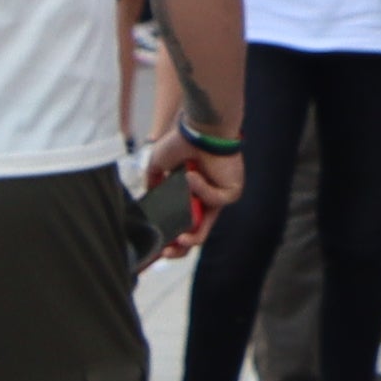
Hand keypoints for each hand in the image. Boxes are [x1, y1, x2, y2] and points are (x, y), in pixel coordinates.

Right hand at [142, 131, 228, 254]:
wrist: (199, 128)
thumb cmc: (181, 142)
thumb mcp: (159, 165)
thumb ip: (154, 182)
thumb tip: (149, 196)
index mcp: (190, 195)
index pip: (182, 224)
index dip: (169, 238)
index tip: (156, 248)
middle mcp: (206, 199)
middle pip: (196, 234)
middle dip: (179, 248)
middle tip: (166, 252)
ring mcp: (220, 197)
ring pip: (206, 227)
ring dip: (191, 233)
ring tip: (179, 232)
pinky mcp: (232, 191)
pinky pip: (213, 200)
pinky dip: (200, 188)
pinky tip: (191, 174)